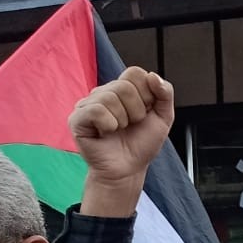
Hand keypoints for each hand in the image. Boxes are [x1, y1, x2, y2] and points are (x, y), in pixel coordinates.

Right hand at [69, 66, 174, 197]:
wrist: (128, 169)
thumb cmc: (141, 144)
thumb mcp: (163, 118)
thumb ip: (165, 94)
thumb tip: (153, 75)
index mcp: (122, 89)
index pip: (135, 73)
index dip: (146, 94)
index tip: (145, 112)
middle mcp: (103, 92)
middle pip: (124, 86)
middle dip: (136, 111)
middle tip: (131, 125)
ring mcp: (87, 104)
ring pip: (110, 98)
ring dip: (122, 120)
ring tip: (119, 130)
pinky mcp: (76, 118)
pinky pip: (96, 111)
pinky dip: (108, 125)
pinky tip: (106, 133)